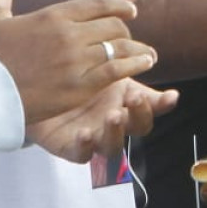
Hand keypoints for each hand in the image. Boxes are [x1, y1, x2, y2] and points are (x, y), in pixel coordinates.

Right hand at [0, 0, 159, 123]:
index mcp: (53, 15)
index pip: (101, 2)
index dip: (122, 3)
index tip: (132, 9)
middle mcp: (68, 35)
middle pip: (115, 25)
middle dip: (126, 30)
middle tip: (129, 38)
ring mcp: (76, 61)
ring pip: (121, 46)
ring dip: (138, 49)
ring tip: (148, 55)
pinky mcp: (80, 87)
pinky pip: (117, 70)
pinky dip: (134, 66)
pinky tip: (143, 66)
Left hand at [26, 76, 176, 164]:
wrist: (35, 87)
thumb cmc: (74, 78)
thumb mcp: (102, 67)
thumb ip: (124, 63)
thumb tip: (151, 54)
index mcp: (125, 104)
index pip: (151, 108)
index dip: (161, 104)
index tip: (170, 96)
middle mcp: (113, 123)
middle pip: (137, 128)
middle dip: (139, 115)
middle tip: (133, 99)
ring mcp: (94, 137)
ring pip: (112, 146)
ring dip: (116, 131)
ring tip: (113, 115)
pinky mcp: (69, 147)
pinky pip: (81, 154)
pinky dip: (85, 146)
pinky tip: (84, 132)